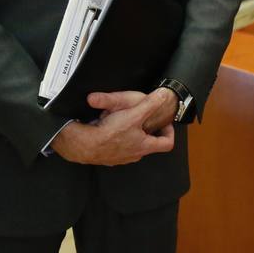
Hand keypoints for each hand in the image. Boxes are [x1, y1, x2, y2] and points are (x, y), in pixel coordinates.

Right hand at [50, 88, 176, 165]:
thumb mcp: (134, 114)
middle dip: (148, 130)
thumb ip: (150, 104)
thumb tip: (163, 94)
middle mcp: (134, 155)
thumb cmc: (109, 132)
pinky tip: (109, 127)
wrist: (84, 145)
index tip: (165, 124)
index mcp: (144, 146)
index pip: (166, 144)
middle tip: (144, 119)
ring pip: (131, 144)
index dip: (169, 133)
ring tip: (125, 120)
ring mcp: (120, 157)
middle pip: (148, 143)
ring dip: (130, 133)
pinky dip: (116, 136)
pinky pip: (116, 145)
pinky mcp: (108, 156)